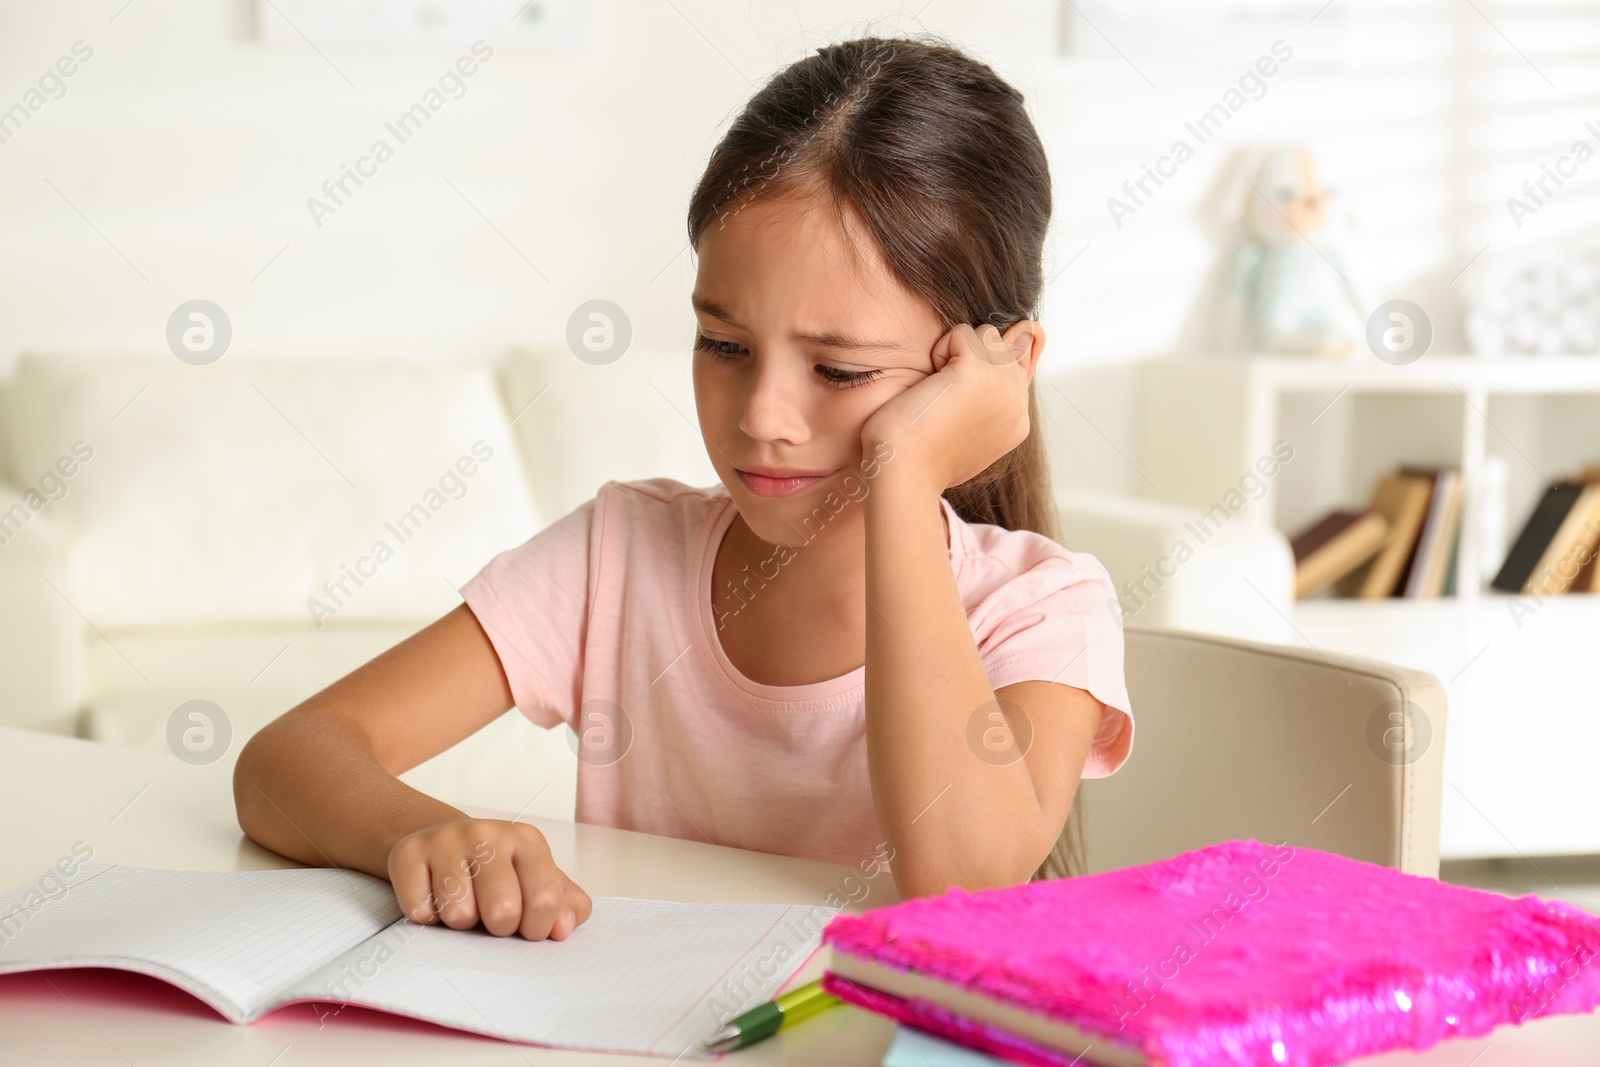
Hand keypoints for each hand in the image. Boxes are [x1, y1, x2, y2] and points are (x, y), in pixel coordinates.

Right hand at [387, 818, 592, 940]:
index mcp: (526, 840)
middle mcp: (487, 833)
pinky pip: (419, 912)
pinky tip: (433, 898)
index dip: (537, 928)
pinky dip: (427, 918)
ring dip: (461, 923)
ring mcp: (445, 840)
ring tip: (464, 904)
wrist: (442, 840)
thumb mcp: (534, 878)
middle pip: (503, 910)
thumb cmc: (496, 870)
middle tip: (492, 918)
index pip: (544, 898)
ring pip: (458, 914)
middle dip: (498, 929)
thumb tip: (564, 927)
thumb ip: (561, 903)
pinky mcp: (408, 853)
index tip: (527, 929)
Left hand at [859, 320, 1041, 492]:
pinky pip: (963, 333)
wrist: (905, 473)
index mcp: (1017, 421)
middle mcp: (1017, 403)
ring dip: (957, 351)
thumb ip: (987, 403)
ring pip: (987, 334)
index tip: (965, 381)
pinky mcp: (978, 372)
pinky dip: (941, 351)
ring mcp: (1003, 386)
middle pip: (1006, 344)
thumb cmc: (922, 456)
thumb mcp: (967, 433)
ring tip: (938, 388)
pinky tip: (931, 384)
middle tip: (946, 393)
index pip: (1022, 364)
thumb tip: (996, 364)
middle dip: (972, 356)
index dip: (994, 360)